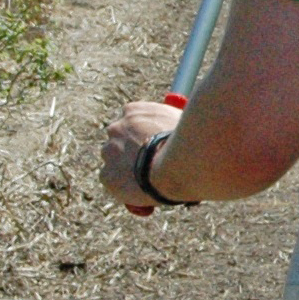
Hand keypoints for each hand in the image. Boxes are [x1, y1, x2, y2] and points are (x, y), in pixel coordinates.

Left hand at [100, 100, 182, 215]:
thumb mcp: (183, 121)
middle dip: (131, 152)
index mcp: (133, 111)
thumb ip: (171, 122)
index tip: (151, 144)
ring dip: (127, 169)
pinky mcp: (107, 176)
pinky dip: (124, 187)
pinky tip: (143, 188)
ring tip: (149, 179)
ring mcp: (109, 152)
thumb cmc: (191, 141)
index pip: (131, 121)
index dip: (142, 134)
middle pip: (119, 141)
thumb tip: (179, 127)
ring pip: (115, 162)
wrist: (183, 164)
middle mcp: (117, 128)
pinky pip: (113, 182)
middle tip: (149, 164)